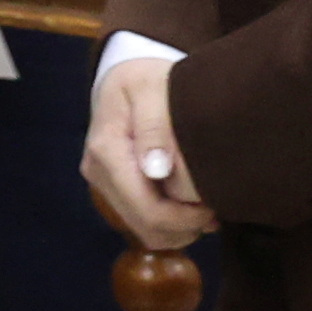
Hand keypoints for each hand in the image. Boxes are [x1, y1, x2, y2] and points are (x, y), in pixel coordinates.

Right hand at [85, 55, 215, 251]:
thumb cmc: (148, 81)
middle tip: (214, 207)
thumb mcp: (153, 89)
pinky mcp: (111, 188)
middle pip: (145, 225)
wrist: (128, 78)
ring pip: (145, 231)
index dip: (186, 218)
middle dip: (185, 225)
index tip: (214, 205)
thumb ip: (155, 125)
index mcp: (107, 149)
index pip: (147, 209)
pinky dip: (170, 223)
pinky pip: (142, 223)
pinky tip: (188, 205)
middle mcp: (97, 170)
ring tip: (203, 205)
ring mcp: (102, 181)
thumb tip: (155, 170)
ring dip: (179, 228)